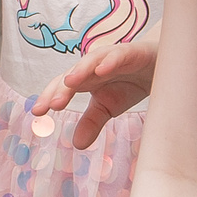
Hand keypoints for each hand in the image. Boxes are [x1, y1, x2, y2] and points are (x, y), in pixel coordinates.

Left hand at [32, 35, 159, 147]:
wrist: (160, 66)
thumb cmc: (129, 83)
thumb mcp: (109, 107)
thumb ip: (92, 122)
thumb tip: (76, 144)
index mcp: (85, 80)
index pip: (62, 88)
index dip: (49, 98)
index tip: (36, 113)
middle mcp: (93, 66)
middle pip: (72, 75)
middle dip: (60, 89)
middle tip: (51, 105)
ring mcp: (110, 57)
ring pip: (91, 61)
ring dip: (80, 71)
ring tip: (69, 83)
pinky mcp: (131, 52)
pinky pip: (118, 55)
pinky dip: (109, 62)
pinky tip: (102, 70)